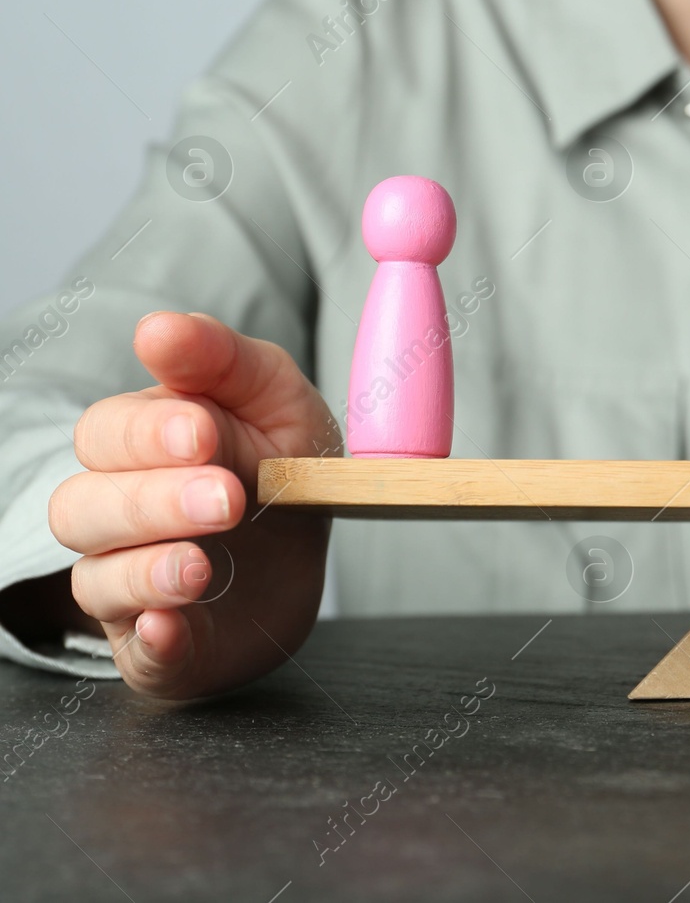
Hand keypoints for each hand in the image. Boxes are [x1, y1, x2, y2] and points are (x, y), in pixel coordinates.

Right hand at [47, 312, 337, 698]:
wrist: (310, 553)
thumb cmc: (281, 463)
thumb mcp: (276, 398)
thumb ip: (224, 360)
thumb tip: (157, 329)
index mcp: (138, 446)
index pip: (108, 434)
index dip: (149, 434)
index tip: (203, 431)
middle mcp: (119, 515)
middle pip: (87, 506)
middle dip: (155, 500)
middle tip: (227, 498)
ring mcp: (132, 585)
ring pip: (98, 579)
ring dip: (146, 571)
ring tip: (202, 566)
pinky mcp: (162, 646)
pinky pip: (138, 652)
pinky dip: (153, 641)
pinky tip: (174, 627)